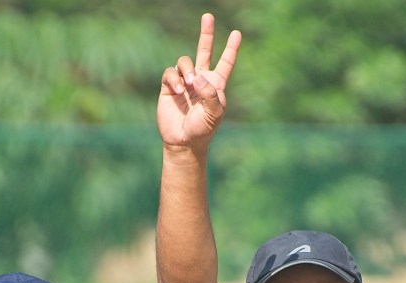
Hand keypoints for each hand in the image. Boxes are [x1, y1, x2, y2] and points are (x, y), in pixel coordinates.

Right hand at [157, 13, 240, 152]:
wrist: (183, 141)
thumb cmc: (202, 129)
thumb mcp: (214, 113)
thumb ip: (210, 94)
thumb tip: (198, 76)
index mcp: (216, 85)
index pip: (225, 63)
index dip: (231, 49)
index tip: (237, 34)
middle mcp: (200, 80)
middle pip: (204, 51)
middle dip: (206, 34)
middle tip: (208, 17)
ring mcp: (184, 82)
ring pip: (184, 61)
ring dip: (187, 70)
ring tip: (188, 85)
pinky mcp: (168, 87)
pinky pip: (170, 73)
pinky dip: (174, 79)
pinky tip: (177, 90)